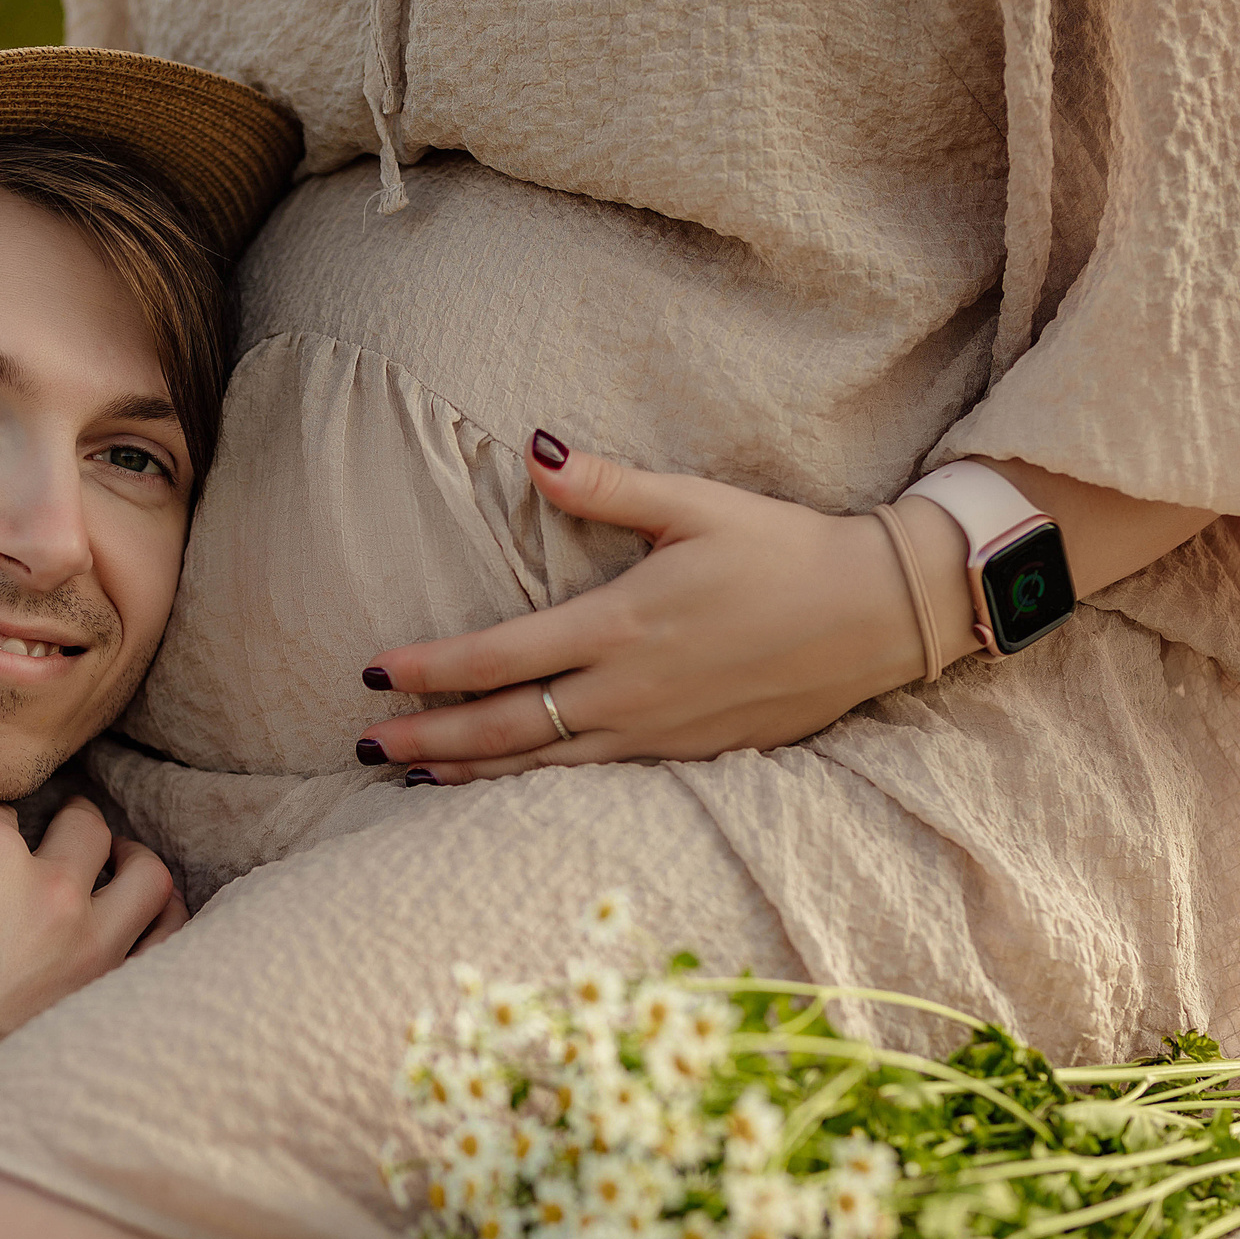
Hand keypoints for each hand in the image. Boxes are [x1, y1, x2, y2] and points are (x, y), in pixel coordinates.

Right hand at [0, 796, 183, 1107]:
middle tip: (52, 828)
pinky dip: (164, 921)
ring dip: (128, 857)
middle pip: (83, 826)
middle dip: (63, 817)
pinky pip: (167, 945)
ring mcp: (89, 949)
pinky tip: (145, 917)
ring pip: (146, 876)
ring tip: (115, 859)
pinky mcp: (106, 1001)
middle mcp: (50, 892)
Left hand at [357, 436, 940, 778]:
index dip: (429, 670)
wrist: (875, 614)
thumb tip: (535, 452)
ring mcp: (656, 733)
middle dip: (428, 739)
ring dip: (470, 773)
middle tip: (365, 743)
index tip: (373, 674)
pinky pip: (589, 780)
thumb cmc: (783, 549)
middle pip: (504, 728)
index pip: (498, 658)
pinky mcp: (686, 756)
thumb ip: (606, 486)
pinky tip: (503, 786)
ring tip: (411, 776)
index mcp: (621, 626)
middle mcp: (628, 692)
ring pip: (542, 766)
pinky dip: (532, 786)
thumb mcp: (693, 503)